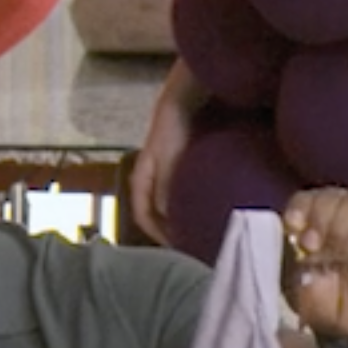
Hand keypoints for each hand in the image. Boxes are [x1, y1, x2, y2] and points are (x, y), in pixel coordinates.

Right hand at [125, 77, 194, 240]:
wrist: (182, 100)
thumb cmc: (172, 129)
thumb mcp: (167, 157)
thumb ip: (165, 185)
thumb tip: (166, 215)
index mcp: (141, 179)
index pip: (142, 214)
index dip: (156, 233)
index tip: (176, 247)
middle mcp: (150, 179)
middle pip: (155, 213)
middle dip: (169, 229)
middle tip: (191, 243)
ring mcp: (163, 174)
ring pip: (167, 204)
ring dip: (179, 217)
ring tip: (200, 228)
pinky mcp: (177, 168)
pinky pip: (178, 193)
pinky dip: (189, 203)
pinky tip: (205, 206)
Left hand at [275, 188, 347, 343]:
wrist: (346, 327)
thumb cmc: (316, 301)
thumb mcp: (295, 284)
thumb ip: (293, 261)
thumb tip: (300, 246)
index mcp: (306, 225)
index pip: (303, 200)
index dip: (299, 208)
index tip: (292, 226)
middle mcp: (331, 220)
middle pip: (327, 195)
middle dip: (317, 214)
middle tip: (310, 244)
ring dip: (336, 222)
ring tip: (328, 250)